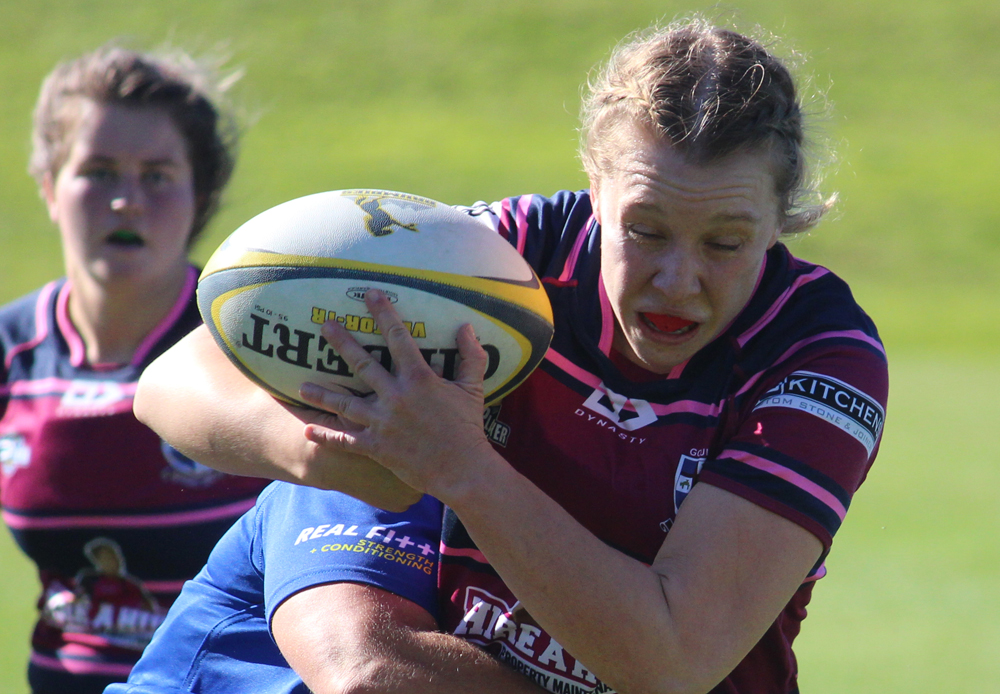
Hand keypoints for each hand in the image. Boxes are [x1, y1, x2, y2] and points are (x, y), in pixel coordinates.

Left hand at [299, 290, 497, 501]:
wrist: (461, 470)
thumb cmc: (468, 428)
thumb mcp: (474, 389)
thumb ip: (471, 357)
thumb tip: (466, 327)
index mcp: (419, 379)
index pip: (398, 337)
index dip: (384, 313)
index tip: (370, 294)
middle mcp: (395, 397)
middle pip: (362, 363)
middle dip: (342, 342)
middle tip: (324, 325)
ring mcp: (382, 423)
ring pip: (344, 404)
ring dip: (322, 394)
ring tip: (301, 386)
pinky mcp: (376, 447)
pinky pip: (345, 440)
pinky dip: (326, 435)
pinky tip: (308, 428)